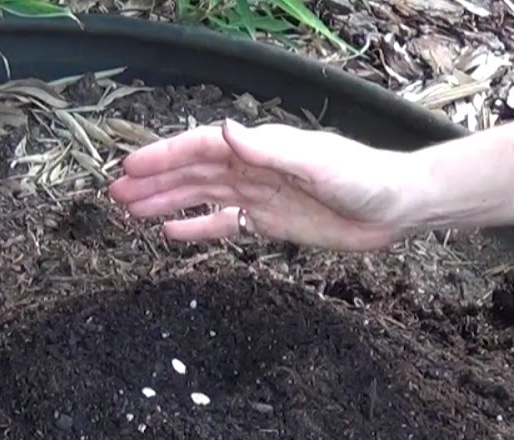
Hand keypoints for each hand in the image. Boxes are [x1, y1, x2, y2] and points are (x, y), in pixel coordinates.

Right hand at [107, 119, 422, 251]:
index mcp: (261, 148)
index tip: (132, 168)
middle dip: (154, 181)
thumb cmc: (365, 178)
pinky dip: (198, 227)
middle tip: (115, 194)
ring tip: (130, 210)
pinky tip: (170, 233)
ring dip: (167, 201)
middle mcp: (255, 168)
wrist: (397, 207)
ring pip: (202, 196)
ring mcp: (260, 194)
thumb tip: (226, 131)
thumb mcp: (317, 161)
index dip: (165, 157)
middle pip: (194, 173)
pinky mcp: (272, 222)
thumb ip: (270, 149)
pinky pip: (226, 225)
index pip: (202, 149)